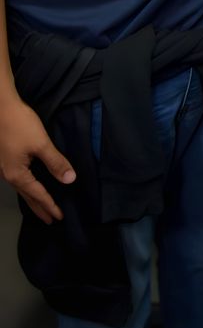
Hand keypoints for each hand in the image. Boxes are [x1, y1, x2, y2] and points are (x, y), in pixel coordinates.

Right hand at [0, 94, 75, 221]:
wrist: (0, 107)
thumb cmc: (19, 124)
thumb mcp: (41, 143)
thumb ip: (56, 162)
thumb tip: (70, 180)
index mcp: (17, 174)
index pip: (37, 195)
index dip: (49, 205)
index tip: (59, 217)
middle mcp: (8, 174)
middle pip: (27, 196)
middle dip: (39, 208)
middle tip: (50, 220)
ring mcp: (5, 167)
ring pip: (21, 188)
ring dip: (32, 199)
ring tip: (42, 208)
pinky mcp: (5, 159)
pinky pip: (18, 180)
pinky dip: (27, 188)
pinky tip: (30, 186)